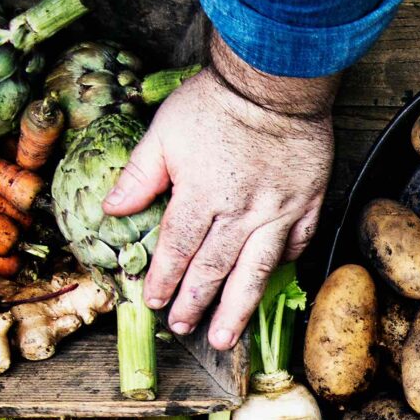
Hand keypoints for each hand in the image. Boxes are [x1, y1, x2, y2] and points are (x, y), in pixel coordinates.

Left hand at [106, 50, 332, 350]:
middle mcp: (239, 213)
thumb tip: (112, 210)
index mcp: (200, 197)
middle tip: (184, 328)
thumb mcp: (164, 131)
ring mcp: (277, 213)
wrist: (276, 82)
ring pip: (255, 271)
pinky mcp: (307, 204)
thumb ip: (139, 175)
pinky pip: (296, 243)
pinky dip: (284, 264)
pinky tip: (273, 279)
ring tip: (225, 337)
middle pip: (213, 269)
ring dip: (236, 309)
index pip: (177, 249)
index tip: (153, 301)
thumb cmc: (216, 102)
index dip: (163, 279)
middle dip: (195, 303)